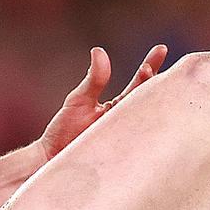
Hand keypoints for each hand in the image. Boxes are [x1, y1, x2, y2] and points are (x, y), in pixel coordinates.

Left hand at [37, 44, 167, 160]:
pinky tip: (151, 126)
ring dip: (151, 106)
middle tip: (149, 71)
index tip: (161, 48)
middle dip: (155, 84)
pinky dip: (148, 137)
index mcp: (119, 107)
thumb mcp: (80, 100)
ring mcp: (127, 140)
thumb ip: (95, 79)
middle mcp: (127, 122)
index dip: (151, 66)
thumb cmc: (64, 131)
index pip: (140, 84)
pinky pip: (139, 147)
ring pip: (148, 122)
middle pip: (150, 101)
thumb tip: (99, 51)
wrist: (49, 161)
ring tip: (151, 89)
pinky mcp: (123, 158)